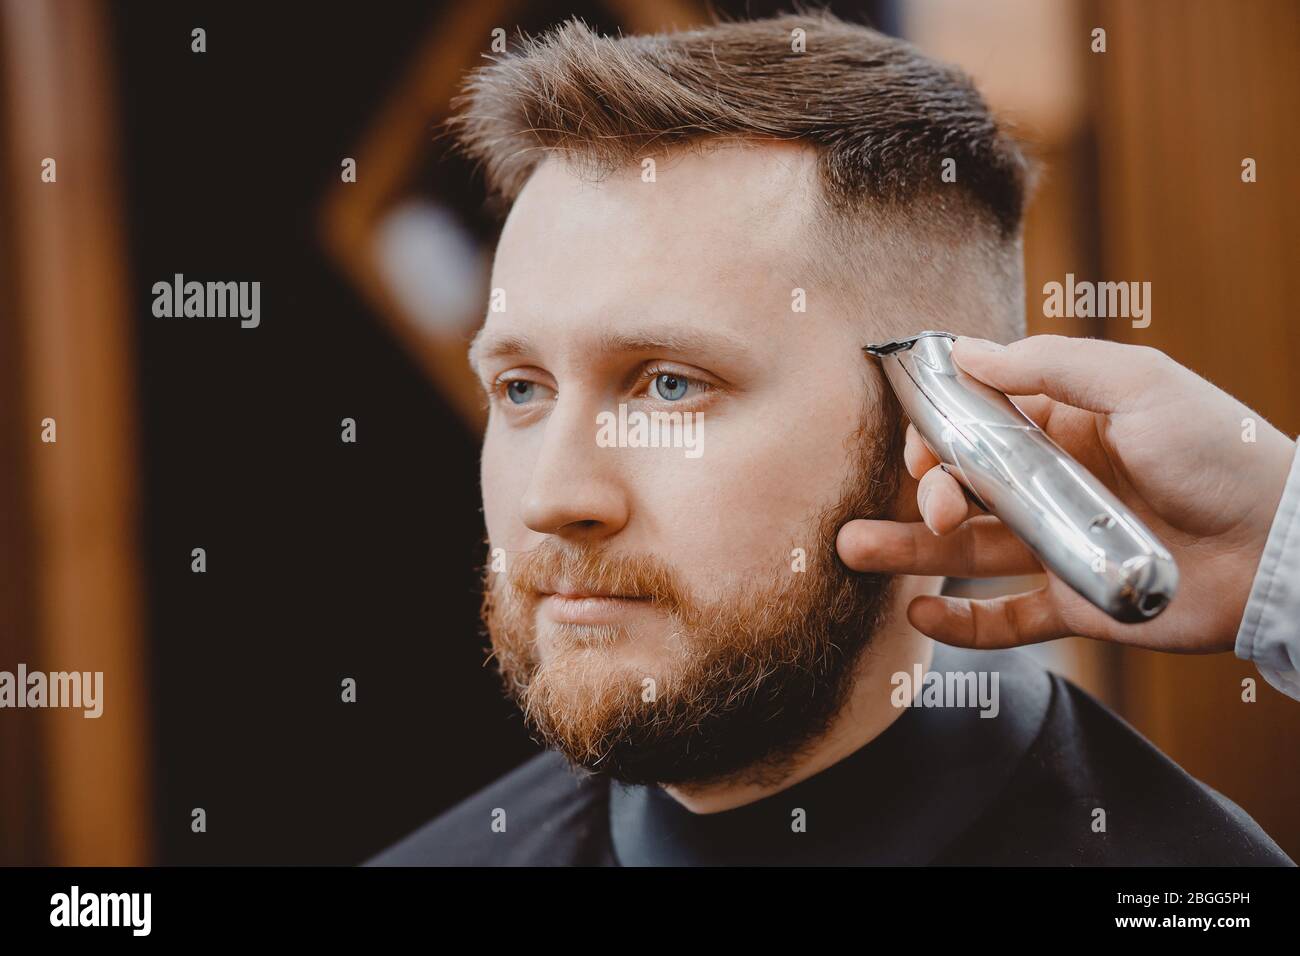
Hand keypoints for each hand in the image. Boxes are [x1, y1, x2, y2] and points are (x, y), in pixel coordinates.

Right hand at [837, 334, 1295, 653]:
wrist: (1281, 549)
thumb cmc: (1218, 452)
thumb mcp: (1137, 383)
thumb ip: (1047, 365)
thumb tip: (962, 349)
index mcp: (1066, 423)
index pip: (979, 421)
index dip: (939, 429)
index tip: (919, 442)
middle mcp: (1054, 483)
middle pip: (962, 486)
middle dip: (922, 491)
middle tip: (926, 503)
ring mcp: (1059, 544)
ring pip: (966, 549)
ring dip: (908, 549)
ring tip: (854, 550)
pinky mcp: (1073, 604)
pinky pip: (1005, 619)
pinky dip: (960, 625)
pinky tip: (919, 618)